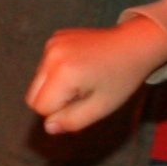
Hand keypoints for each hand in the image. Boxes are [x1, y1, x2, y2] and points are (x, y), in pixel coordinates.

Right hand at [28, 19, 166, 133]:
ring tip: (83, 78)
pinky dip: (58, 71)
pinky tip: (80, 66)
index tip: (82, 101)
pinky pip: (45, 66)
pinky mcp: (55, 38)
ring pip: (38, 81)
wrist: (133, 44)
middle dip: (53, 100)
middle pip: (33, 95)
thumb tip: (48, 127)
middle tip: (82, 93)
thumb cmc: (121, 79)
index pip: (40, 107)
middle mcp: (52, 55)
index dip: (60, 111)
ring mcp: (52, 43)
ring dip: (56, 86)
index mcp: (62, 73)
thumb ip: (72, 121)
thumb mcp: (101, 107)